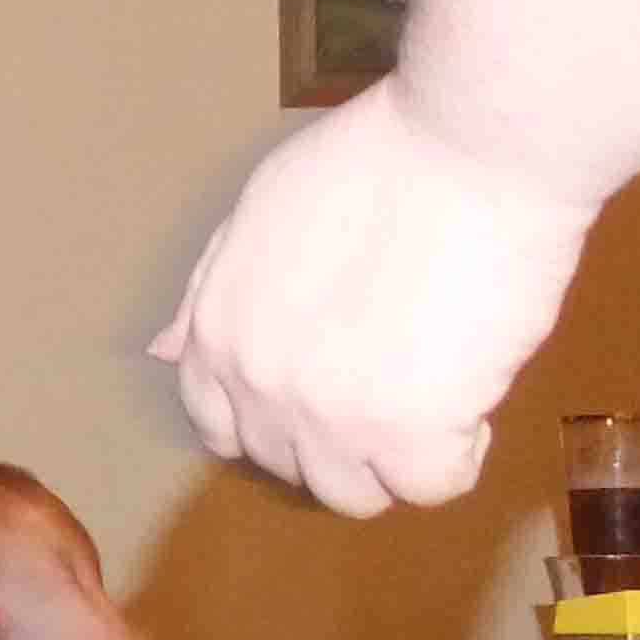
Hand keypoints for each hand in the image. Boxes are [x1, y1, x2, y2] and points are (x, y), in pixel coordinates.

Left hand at [150, 82, 595, 516]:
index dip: (276, 422)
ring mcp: (327, 414)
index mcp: (216, 332)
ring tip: (436, 389)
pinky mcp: (405, 430)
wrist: (468, 144)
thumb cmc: (380, 160)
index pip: (218, 426)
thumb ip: (211, 289)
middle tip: (398, 377)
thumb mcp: (260, 211)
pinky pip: (431, 486)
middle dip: (342, 438)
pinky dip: (461, 453)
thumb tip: (165, 352)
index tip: (328, 397)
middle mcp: (256, 383)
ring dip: (398, 458)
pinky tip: (474, 394)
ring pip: (356, 495)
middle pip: (291, 467)